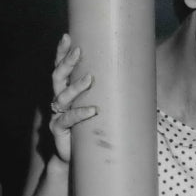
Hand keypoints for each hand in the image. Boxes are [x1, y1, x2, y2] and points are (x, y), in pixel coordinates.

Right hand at [49, 34, 97, 163]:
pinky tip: (93, 110)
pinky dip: (81, 113)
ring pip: (62, 96)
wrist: (80, 159)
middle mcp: (58, 100)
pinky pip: (69, 119)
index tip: (67, 36)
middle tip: (78, 51)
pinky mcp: (59, 130)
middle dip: (67, 62)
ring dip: (76, 86)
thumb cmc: (93, 130)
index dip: (61, 53)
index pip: (61, 68)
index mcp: (65, 91)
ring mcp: (57, 115)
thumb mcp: (101, 109)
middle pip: (57, 77)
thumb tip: (138, 79)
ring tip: (90, 79)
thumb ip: (110, 95)